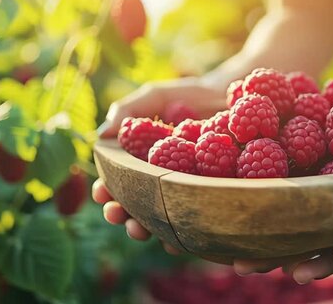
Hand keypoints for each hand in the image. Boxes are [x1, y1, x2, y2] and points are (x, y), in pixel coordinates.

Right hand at [94, 77, 225, 248]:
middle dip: (125, 215)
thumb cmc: (189, 96)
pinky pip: (200, 218)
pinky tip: (181, 238)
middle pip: (138, 206)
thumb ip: (129, 110)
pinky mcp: (213, 196)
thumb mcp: (157, 97)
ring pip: (166, 219)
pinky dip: (189, 231)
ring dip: (152, 229)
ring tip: (144, 231)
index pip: (118, 182)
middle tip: (118, 216)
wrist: (232, 97)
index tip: (100, 193)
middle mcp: (162, 182)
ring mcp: (188, 192)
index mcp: (143, 162)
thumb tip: (100, 135)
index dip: (107, 191)